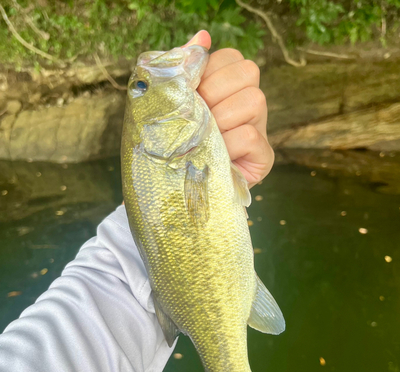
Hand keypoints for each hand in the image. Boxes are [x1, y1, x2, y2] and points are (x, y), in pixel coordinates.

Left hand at [184, 31, 273, 187]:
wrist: (173, 186)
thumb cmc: (172, 143)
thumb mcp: (170, 103)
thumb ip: (184, 68)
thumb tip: (202, 35)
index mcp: (228, 87)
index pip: (231, 57)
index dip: (208, 72)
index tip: (191, 95)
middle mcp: (249, 103)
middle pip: (248, 72)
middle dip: (215, 92)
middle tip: (197, 116)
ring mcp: (260, 129)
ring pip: (255, 100)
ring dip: (221, 119)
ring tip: (204, 138)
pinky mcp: (263, 157)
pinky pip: (250, 135)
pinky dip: (227, 144)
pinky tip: (216, 155)